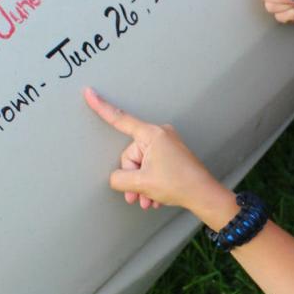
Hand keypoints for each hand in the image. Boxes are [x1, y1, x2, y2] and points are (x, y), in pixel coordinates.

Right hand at [84, 87, 229, 217]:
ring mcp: (166, 145)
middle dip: (132, 178)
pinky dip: (150, 184)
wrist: (204, 195)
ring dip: (141, 185)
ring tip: (148, 200)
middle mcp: (159, 135)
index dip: (102, 107)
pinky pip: (151, 167)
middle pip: (130, 156)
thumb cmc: (180, 184)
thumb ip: (120, 179)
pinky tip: (155, 198)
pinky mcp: (170, 155)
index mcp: (152, 135)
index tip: (89, 93)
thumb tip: (117, 178)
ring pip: (140, 165)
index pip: (121, 120)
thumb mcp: (142, 183)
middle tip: (138, 195)